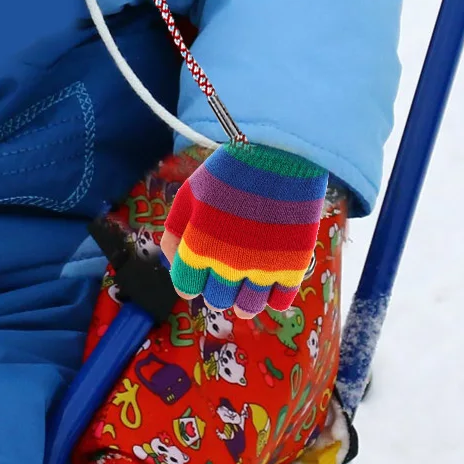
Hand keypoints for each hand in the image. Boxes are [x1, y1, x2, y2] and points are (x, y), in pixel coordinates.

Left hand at [161, 142, 326, 316]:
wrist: (280, 154)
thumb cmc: (230, 171)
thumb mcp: (190, 194)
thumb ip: (175, 232)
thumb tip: (172, 263)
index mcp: (198, 247)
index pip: (186, 286)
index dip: (190, 279)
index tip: (198, 269)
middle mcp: (227, 264)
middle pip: (215, 300)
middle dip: (216, 287)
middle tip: (225, 269)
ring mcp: (262, 269)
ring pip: (247, 309)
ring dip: (242, 301)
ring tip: (245, 283)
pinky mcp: (292, 267)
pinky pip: (279, 303)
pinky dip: (272, 298)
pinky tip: (270, 281)